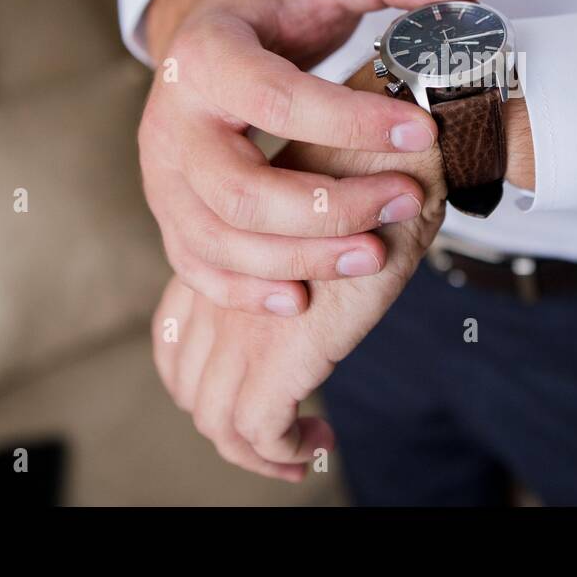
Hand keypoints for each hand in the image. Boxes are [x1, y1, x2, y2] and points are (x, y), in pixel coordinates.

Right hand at [137, 0, 479, 315]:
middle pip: (240, 190)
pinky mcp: (169, 214)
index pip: (276, 98)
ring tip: (373, 253)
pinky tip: (304, 296)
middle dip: (330, 208)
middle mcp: (171, 121)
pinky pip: (198, 267)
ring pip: (220, 240)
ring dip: (301, 258)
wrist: (200, 38)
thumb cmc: (272, 15)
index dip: (350, 121)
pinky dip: (248, 290)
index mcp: (206, 54)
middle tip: (406, 201)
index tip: (422, 129)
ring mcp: (162, 176)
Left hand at [151, 64, 446, 480]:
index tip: (261, 389)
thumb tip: (306, 282)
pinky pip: (255, 421)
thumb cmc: (372, 153)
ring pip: (215, 407)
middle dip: (225, 418)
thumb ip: (290, 236)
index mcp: (205, 233)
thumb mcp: (317, 193)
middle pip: (182, 373)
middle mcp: (207, 276)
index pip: (175, 327)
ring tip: (309, 444)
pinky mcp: (279, 338)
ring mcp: (236, 309)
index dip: (200, 371)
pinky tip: (319, 439)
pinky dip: (284, 444)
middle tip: (284, 437)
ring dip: (262, 441)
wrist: (402, 132)